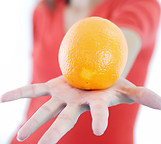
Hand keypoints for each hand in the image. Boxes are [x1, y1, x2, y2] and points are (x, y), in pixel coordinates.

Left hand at [1, 75, 160, 143]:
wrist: (97, 76)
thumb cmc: (112, 85)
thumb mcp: (126, 87)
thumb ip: (141, 96)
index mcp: (96, 103)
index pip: (99, 112)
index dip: (100, 118)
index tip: (100, 129)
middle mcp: (77, 104)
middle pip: (65, 120)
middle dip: (54, 134)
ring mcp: (63, 96)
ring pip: (45, 110)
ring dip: (33, 122)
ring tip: (20, 137)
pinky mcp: (53, 86)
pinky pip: (33, 89)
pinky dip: (19, 92)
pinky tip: (2, 99)